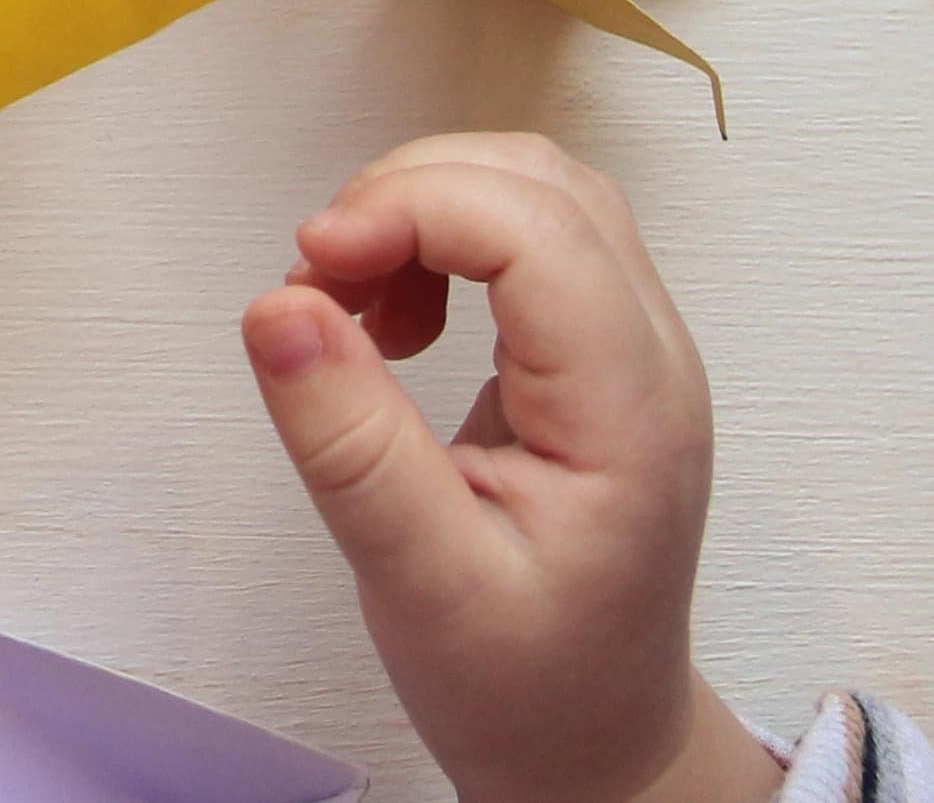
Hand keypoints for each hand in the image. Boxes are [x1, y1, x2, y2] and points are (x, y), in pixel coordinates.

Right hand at [240, 135, 779, 802]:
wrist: (593, 748)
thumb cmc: (527, 685)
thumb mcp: (418, 584)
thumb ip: (351, 446)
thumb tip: (279, 309)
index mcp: (630, 413)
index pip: (538, 230)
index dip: (414, 207)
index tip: (309, 263)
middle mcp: (653, 359)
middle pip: (542, 186)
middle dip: (410, 195)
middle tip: (315, 281)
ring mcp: (634, 351)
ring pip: (538, 195)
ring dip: (426, 211)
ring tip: (347, 302)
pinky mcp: (597, 356)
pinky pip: (531, 241)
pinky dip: (444, 244)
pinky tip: (394, 321)